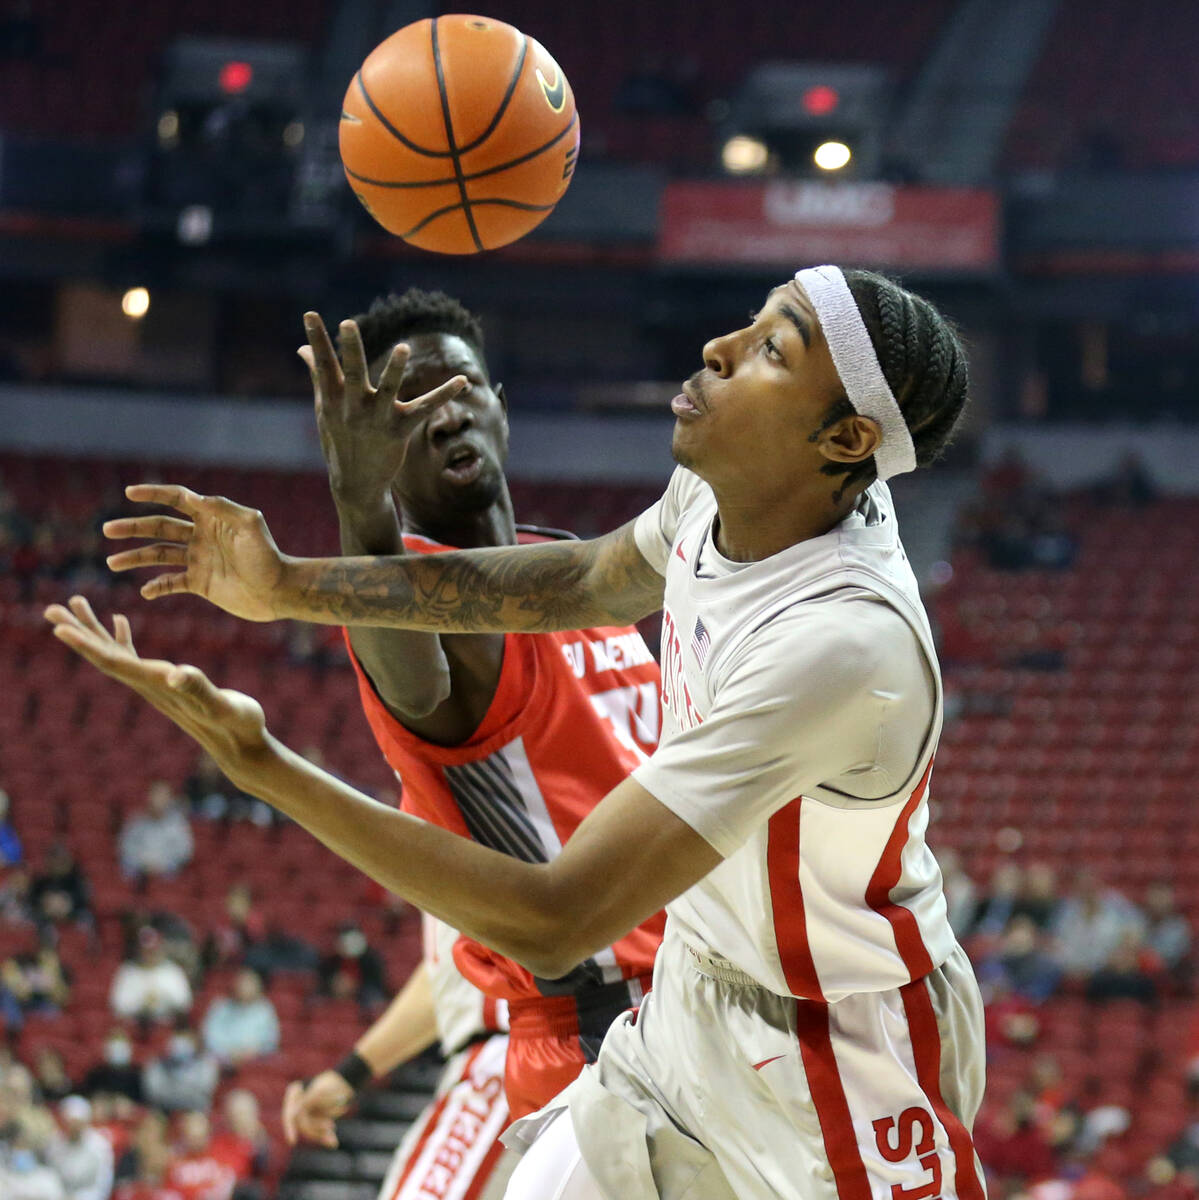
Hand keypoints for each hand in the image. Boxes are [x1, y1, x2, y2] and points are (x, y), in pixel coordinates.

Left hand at [44, 596, 270, 783]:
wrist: (241, 743)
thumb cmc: (237, 723)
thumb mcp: (222, 705)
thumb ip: (199, 689)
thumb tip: (176, 676)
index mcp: (158, 685)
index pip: (113, 664)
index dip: (86, 646)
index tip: (59, 628)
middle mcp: (149, 685)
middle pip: (103, 657)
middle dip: (77, 633)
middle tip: (50, 610)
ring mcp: (155, 684)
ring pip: (114, 653)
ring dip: (93, 630)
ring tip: (74, 604)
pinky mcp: (165, 681)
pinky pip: (133, 655)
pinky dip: (121, 636)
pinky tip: (119, 620)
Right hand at [103, 485, 287, 620]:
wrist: (278, 591)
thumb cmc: (268, 557)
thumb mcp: (251, 525)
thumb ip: (224, 508)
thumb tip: (195, 498)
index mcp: (211, 518)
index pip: (177, 499)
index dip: (154, 493)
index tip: (129, 492)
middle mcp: (201, 536)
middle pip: (160, 527)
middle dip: (133, 527)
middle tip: (107, 529)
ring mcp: (199, 560)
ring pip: (159, 555)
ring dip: (135, 558)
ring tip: (112, 563)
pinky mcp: (200, 583)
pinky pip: (171, 583)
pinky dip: (157, 586)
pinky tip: (146, 591)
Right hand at [282, 1071, 354, 1147]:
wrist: (344, 1082)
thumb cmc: (331, 1082)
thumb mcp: (320, 1088)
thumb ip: (308, 1100)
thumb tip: (296, 1113)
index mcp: (295, 1093)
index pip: (289, 1113)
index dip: (289, 1127)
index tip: (293, 1141)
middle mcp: (298, 1105)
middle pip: (301, 1124)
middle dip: (315, 1128)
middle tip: (332, 1125)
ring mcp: (306, 1114)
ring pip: (309, 1130)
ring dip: (321, 1133)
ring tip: (334, 1127)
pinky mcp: (315, 1121)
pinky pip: (317, 1133)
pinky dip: (324, 1137)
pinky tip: (333, 1142)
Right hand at [300, 312, 468, 504]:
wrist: (355, 483)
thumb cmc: (338, 439)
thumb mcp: (325, 407)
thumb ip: (318, 375)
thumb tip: (303, 348)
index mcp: (333, 399)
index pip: (323, 365)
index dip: (317, 339)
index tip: (309, 313)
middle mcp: (353, 408)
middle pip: (353, 373)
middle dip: (350, 349)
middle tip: (348, 323)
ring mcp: (377, 419)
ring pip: (388, 390)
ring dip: (394, 369)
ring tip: (402, 347)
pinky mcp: (399, 430)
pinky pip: (425, 409)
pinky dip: (444, 395)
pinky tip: (462, 381)